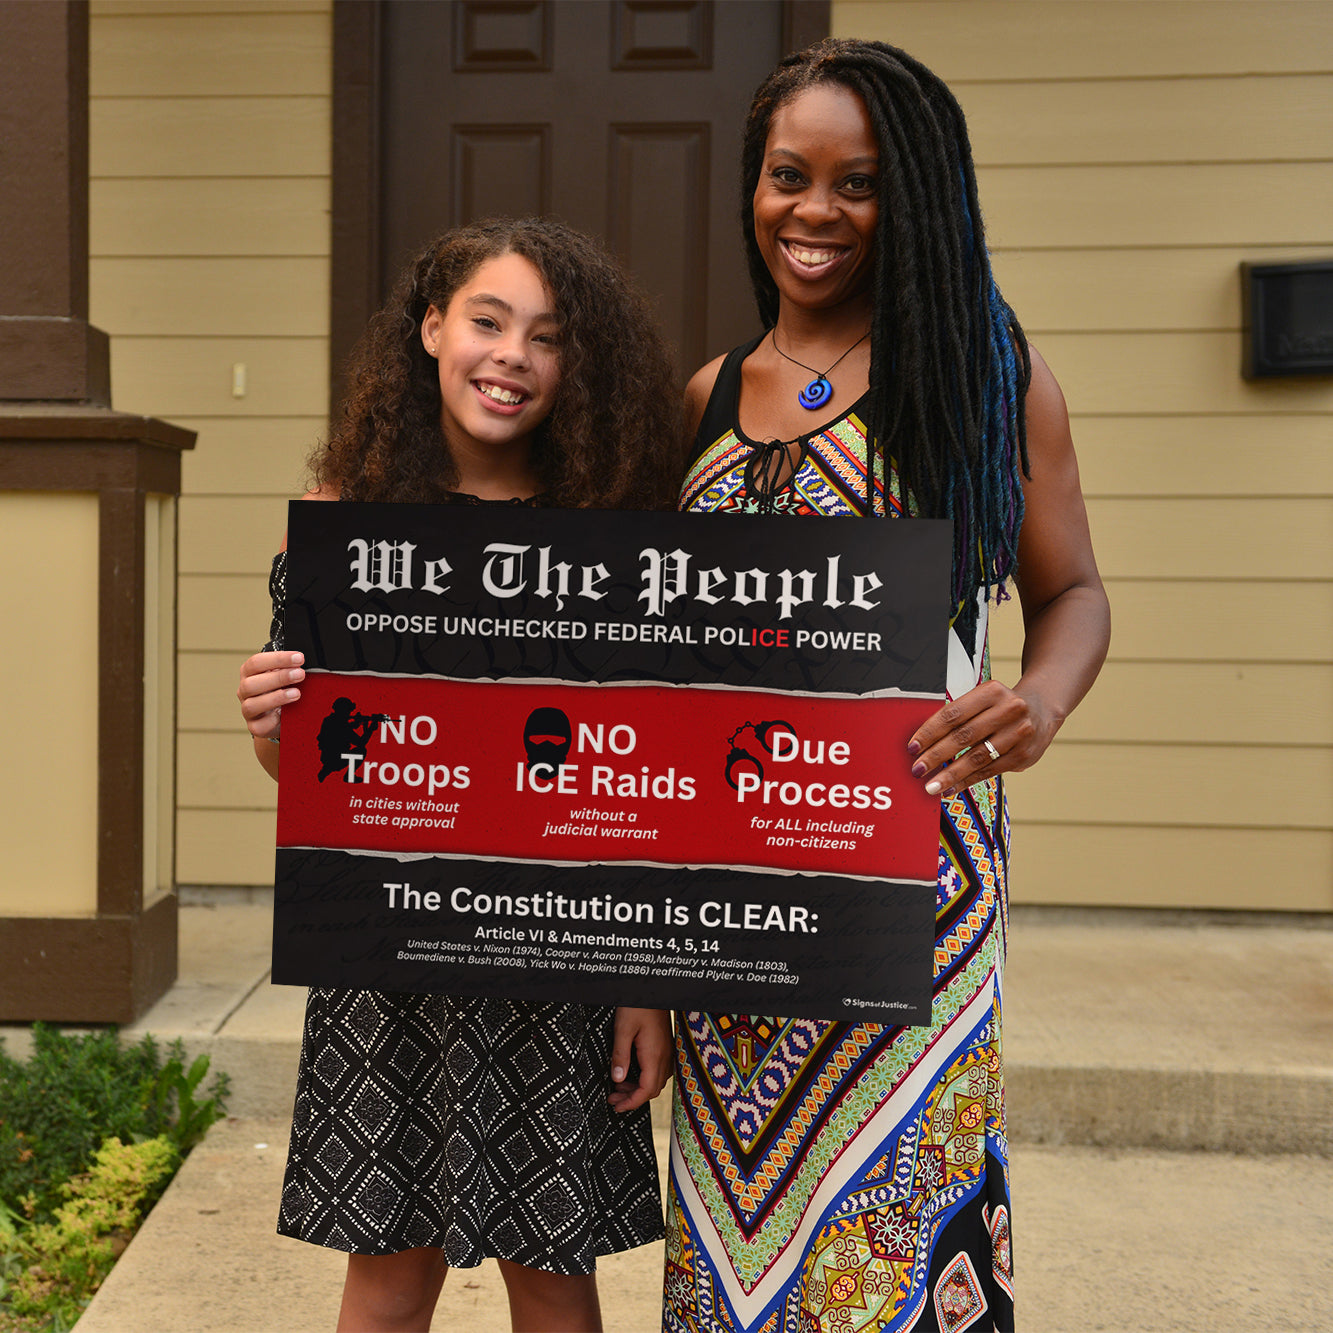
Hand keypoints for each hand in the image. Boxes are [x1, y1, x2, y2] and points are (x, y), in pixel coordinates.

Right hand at [237, 649, 304, 741]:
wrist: (282, 717)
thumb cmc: (283, 689)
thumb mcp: (285, 676)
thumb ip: (289, 668)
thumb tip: (303, 661)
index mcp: (249, 673)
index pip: (256, 662)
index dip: (278, 659)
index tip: (299, 658)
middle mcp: (245, 691)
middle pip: (251, 683)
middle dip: (278, 678)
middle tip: (300, 674)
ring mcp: (247, 710)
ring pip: (251, 705)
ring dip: (276, 698)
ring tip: (296, 693)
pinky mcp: (254, 727)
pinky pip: (259, 725)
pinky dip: (274, 719)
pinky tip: (286, 713)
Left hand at [608, 1008, 672, 1112]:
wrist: (653, 989)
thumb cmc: (638, 1005)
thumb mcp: (623, 1028)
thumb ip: (620, 1055)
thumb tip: (617, 1079)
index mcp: (654, 1055)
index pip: (647, 1090)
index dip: (632, 1102)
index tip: (617, 1106)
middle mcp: (664, 1056)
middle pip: (652, 1089)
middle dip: (632, 1098)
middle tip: (613, 1099)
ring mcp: (667, 1051)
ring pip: (656, 1081)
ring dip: (638, 1088)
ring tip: (618, 1086)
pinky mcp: (665, 1046)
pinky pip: (658, 1070)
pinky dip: (644, 1078)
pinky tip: (631, 1073)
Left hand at [907, 678, 1054, 799]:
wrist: (1042, 708)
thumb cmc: (1000, 705)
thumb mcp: (982, 699)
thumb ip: (958, 716)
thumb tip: (923, 743)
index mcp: (992, 691)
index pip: (953, 714)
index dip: (930, 732)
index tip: (912, 747)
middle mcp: (1009, 710)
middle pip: (964, 736)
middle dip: (936, 756)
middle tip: (917, 769)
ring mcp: (1019, 733)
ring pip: (977, 757)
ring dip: (950, 774)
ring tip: (931, 786)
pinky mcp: (1024, 754)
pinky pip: (989, 770)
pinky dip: (967, 781)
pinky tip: (951, 788)